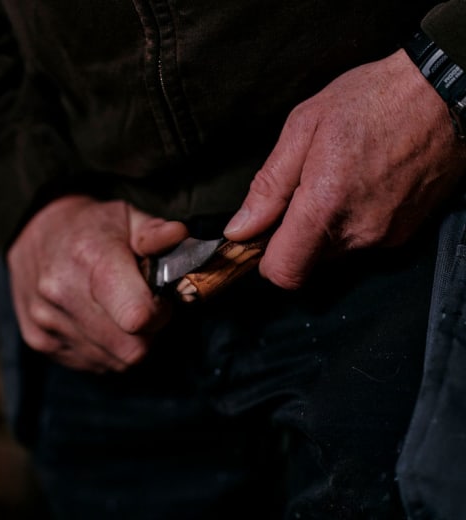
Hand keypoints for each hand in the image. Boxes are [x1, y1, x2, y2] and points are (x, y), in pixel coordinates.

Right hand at [6, 195, 187, 372]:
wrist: (32, 234)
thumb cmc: (90, 226)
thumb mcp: (128, 217)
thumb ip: (156, 233)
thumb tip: (180, 236)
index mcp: (91, 258)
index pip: (138, 317)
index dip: (160, 313)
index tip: (158, 298)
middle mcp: (63, 293)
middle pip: (131, 348)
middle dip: (148, 333)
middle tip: (142, 306)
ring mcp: (47, 321)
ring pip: (115, 361)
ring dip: (128, 343)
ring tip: (118, 310)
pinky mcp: (38, 340)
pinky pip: (93, 365)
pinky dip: (106, 350)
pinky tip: (100, 321)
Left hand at [224, 49, 465, 288]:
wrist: (443, 94)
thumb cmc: (372, 101)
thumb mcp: (303, 128)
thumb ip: (268, 187)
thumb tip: (241, 229)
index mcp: (325, 206)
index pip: (284, 273)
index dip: (266, 261)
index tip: (263, 237)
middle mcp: (358, 231)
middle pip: (306, 262)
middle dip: (294, 235)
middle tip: (302, 192)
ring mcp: (384, 236)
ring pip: (333, 253)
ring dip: (323, 228)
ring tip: (334, 183)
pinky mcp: (402, 234)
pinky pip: (361, 242)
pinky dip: (350, 224)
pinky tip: (358, 188)